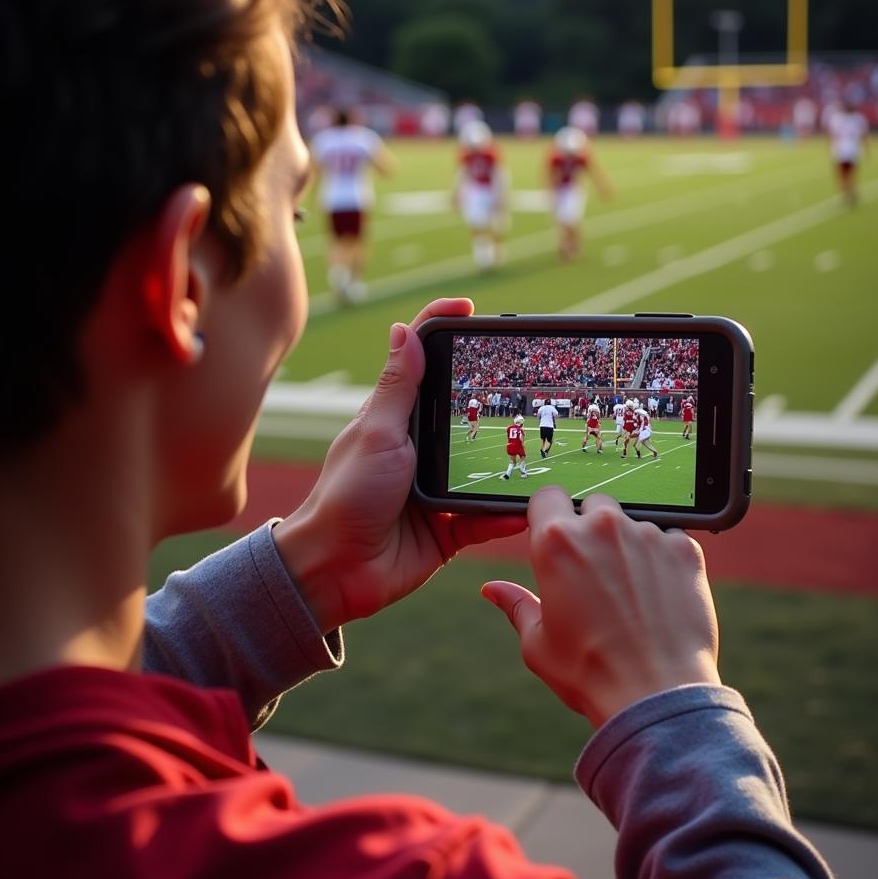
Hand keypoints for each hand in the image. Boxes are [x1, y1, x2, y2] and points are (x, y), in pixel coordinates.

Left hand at [272, 298, 526, 633]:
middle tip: (531, 384)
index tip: (470, 308)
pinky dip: (506, 514)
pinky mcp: (450, 528)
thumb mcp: (376, 433)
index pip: (421, 363)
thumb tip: (403, 329)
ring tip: (539, 449)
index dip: (442, 330)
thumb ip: (396, 387)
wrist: (337, 570)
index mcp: (396, 420)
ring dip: (509, 460)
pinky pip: (488, 516)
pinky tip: (527, 508)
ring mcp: (436, 488)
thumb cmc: (346, 496)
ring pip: (484, 465)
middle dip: (495, 399)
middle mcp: (418, 449)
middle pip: (464, 411)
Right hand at [481, 489, 719, 727]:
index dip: (549, 515)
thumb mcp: (538, 642)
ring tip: (632, 594)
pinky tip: (660, 597)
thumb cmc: (588, 672)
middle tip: (595, 572)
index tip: (555, 536)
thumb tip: (493, 590)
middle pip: (592, 505)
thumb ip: (517, 605)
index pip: (547, 496)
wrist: (657, 694)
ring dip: (629, 546)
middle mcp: (601, 527)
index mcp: (556, 542)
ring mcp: (647, 534)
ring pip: (633, 523)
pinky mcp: (685, 549)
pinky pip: (670, 540)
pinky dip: (663, 561)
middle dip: (591, 529)